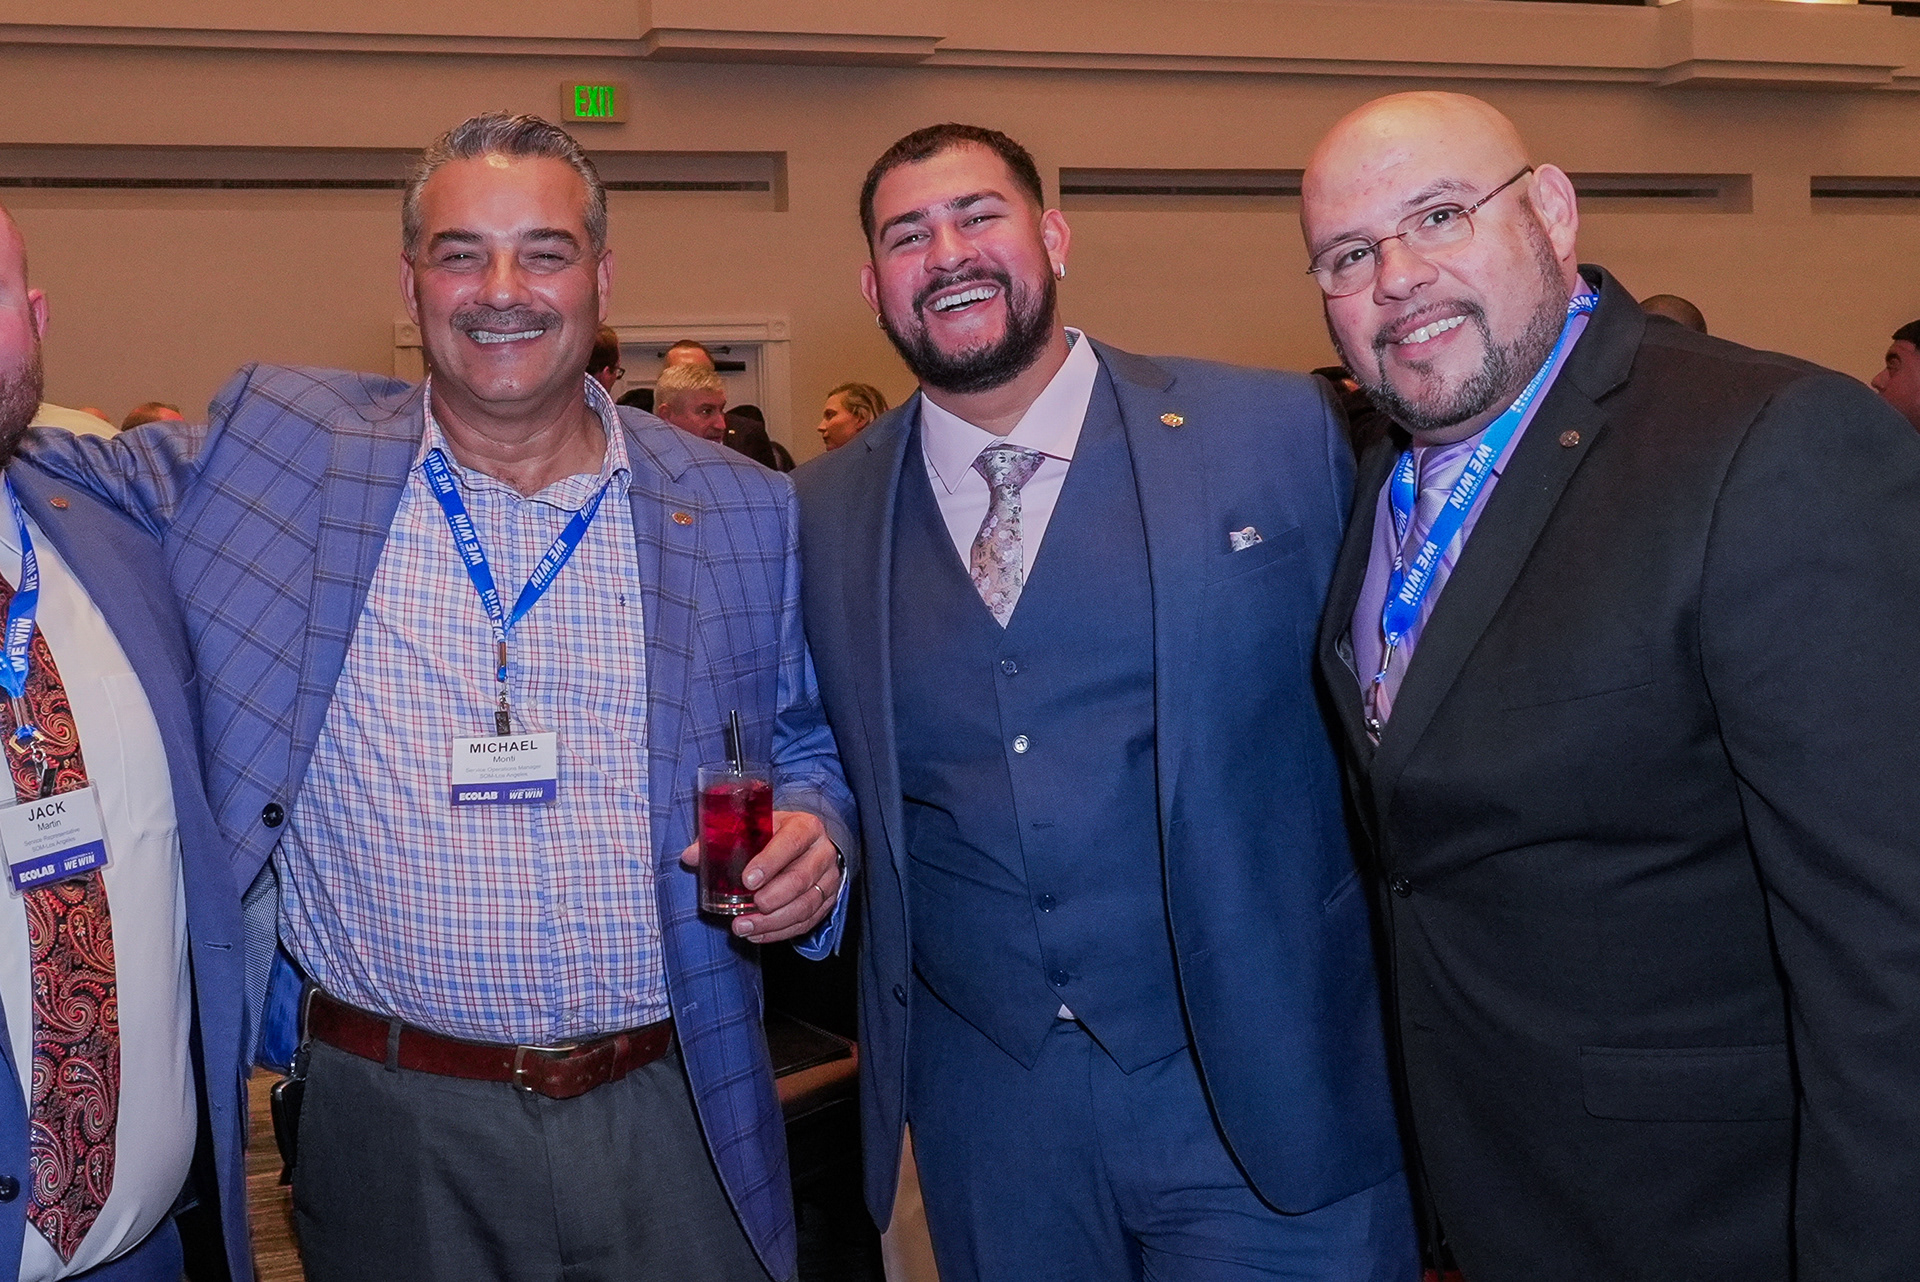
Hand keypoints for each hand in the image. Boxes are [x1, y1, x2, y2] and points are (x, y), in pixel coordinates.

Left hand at [679, 810, 843, 942]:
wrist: (807, 846)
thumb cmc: (775, 836)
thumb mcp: (755, 829)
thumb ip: (722, 840)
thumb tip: (690, 856)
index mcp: (804, 827)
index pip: (791, 842)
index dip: (770, 861)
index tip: (747, 880)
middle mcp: (822, 852)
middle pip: (801, 878)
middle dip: (773, 898)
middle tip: (748, 909)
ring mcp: (828, 879)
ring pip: (806, 904)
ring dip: (774, 921)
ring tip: (745, 927)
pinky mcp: (827, 901)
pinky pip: (808, 921)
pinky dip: (781, 931)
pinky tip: (758, 934)